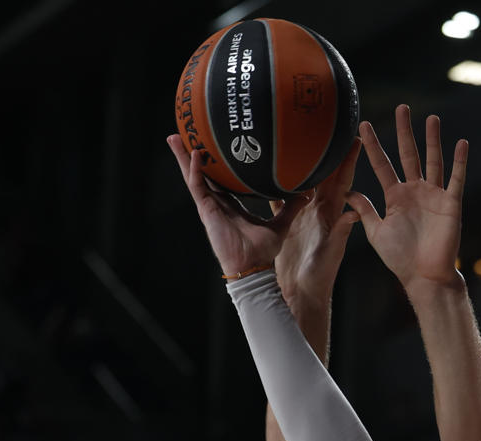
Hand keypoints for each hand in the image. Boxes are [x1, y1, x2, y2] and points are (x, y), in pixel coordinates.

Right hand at [167, 135, 307, 278]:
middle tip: (181, 133)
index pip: (218, 178)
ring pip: (192, 176)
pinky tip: (194, 154)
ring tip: (173, 137)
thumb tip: (306, 193)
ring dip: (183, 157)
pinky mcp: (207, 212)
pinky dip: (196, 170)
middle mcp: (217, 203)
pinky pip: (198, 187)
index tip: (210, 143)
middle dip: (189, 154)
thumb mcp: (280, 224)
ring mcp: (209, 206)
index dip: (212, 162)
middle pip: (200, 173)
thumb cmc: (262, 251)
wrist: (253, 267)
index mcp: (230, 204)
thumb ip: (291, 207)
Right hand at [275, 142, 361, 311]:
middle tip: (324, 123)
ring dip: (298, 161)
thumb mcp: (332, 253)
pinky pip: (278, 195)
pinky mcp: (285, 220)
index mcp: (332, 213)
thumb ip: (341, 233)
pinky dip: (273, 181)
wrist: (302, 293)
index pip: (342, 179)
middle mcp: (317, 208)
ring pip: (299, 180)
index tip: (355, 134)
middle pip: (321, 173)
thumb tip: (353, 213)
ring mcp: (300, 213)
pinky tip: (265, 167)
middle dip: (324, 149)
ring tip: (295, 137)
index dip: (348, 158)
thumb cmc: (321, 276)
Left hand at [348, 105, 468, 293]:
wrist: (424, 277)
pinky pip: (456, 179)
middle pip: (408, 154)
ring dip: (433, 140)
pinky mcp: (450, 204)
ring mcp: (433, 195)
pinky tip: (461, 143)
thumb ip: (365, 211)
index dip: (372, 146)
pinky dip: (459, 162)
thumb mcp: (377, 233)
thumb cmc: (401, 258)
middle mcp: (414, 191)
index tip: (363, 126)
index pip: (381, 165)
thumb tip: (347, 192)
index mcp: (395, 197)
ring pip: (433, 161)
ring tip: (431, 118)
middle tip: (402, 107)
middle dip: (404, 132)